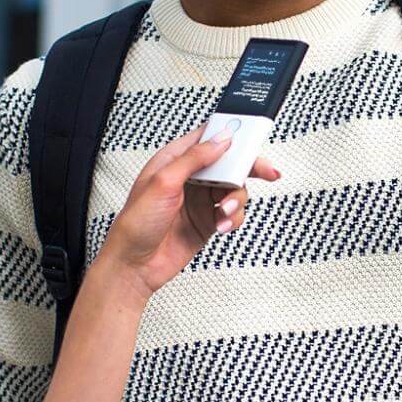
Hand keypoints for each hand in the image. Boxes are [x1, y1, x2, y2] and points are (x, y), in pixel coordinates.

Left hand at [92, 126, 281, 298]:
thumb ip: (194, 158)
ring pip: (235, 188)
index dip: (232, 135)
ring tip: (224, 210)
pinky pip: (232, 213)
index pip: (208, 138)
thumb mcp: (162, 182)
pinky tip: (222, 225)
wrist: (134, 265)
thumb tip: (220, 140)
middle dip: (249, 168)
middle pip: (230, 163)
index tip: (253, 138)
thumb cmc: (135, 224)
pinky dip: (233, 218)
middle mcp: (190, 178)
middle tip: (267, 172)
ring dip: (236, 199)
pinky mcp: (208, 220)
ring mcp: (200, 200)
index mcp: (174, 160)